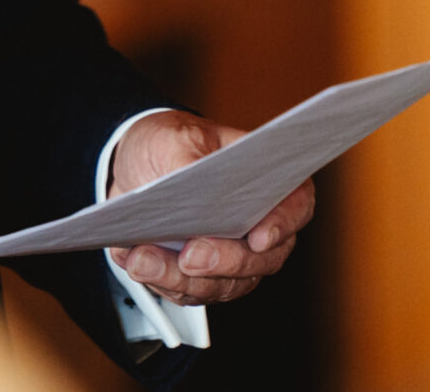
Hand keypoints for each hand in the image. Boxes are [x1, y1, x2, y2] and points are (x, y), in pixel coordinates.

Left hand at [106, 111, 313, 305]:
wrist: (136, 169)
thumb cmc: (169, 144)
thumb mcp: (174, 137)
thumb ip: (187, 159)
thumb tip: (192, 183)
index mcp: (267, 180)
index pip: (295, 205)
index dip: (283, 224)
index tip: (258, 238)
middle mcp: (260, 226)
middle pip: (261, 259)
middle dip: (223, 262)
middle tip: (191, 256)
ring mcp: (233, 257)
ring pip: (222, 284)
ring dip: (180, 278)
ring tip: (142, 259)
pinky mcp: (202, 276)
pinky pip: (189, 292)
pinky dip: (160, 281)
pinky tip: (135, 260)